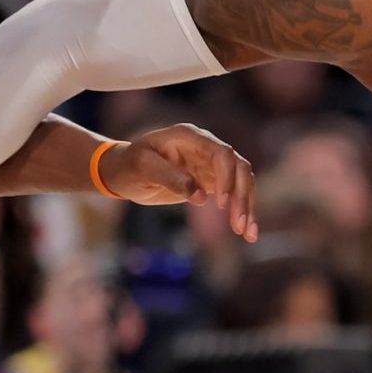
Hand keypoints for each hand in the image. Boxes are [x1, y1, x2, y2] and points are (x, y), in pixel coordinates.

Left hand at [100, 124, 257, 240]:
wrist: (123, 171)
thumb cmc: (129, 165)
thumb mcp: (143, 168)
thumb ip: (171, 177)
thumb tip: (201, 197)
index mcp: (191, 137)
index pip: (222, 153)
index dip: (227, 177)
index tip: (222, 205)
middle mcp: (206, 148)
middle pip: (239, 168)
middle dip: (242, 197)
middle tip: (238, 226)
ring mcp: (211, 164)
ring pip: (242, 182)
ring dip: (248, 207)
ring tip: (248, 235)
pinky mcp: (211, 181)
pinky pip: (235, 194)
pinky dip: (242, 211)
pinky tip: (246, 232)